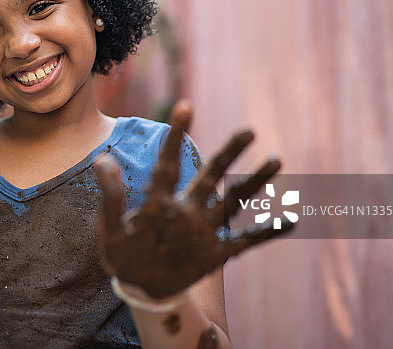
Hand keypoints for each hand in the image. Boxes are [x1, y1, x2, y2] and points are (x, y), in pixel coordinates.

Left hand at [93, 100, 293, 299]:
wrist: (140, 287)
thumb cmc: (123, 256)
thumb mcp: (111, 230)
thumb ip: (111, 198)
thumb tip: (101, 159)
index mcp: (160, 203)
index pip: (169, 165)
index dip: (176, 135)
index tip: (185, 104)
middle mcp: (187, 210)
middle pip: (211, 176)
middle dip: (230, 154)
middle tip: (249, 130)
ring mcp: (203, 232)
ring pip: (233, 202)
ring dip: (254, 183)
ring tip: (276, 160)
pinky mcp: (215, 255)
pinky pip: (245, 241)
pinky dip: (266, 232)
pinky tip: (291, 220)